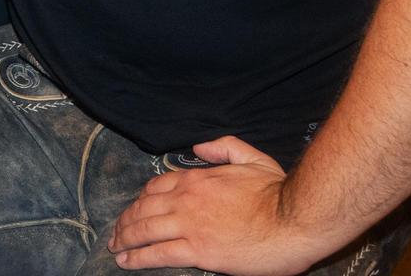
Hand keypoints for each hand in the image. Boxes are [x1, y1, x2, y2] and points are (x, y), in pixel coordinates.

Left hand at [109, 136, 335, 274]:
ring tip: (115, 247)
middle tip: (117, 232)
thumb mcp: (253, 158)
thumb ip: (224, 147)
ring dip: (124, 239)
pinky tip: (125, 262)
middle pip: (143, 208)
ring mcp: (189, 225)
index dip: (141, 199)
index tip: (136, 208)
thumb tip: (199, 147)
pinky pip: (158, 253)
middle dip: (126, 221)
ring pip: (144, 230)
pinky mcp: (197, 250)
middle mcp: (186, 200)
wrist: (295, 220)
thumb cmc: (279, 192)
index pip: (156, 187)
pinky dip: (137, 258)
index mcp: (197, 179)